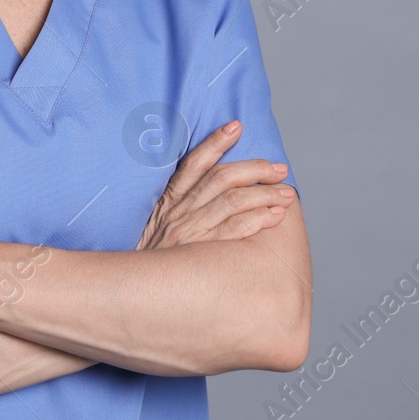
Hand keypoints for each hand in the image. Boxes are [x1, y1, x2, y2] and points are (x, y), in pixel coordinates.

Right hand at [135, 120, 296, 250]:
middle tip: (279, 170)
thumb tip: (209, 196)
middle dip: (254, 169)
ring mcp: (188, 230)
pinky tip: (274, 216)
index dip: (215, 142)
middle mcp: (178, 211)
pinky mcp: (199, 251)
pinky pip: (234, 229)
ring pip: (233, 200)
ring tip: (286, 194)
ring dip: (264, 194)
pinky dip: (257, 219)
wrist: (132, 293)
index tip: (236, 126)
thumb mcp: (155, 229)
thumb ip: (175, 211)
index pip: (193, 163)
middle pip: (221, 178)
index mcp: (168, 201)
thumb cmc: (150, 263)